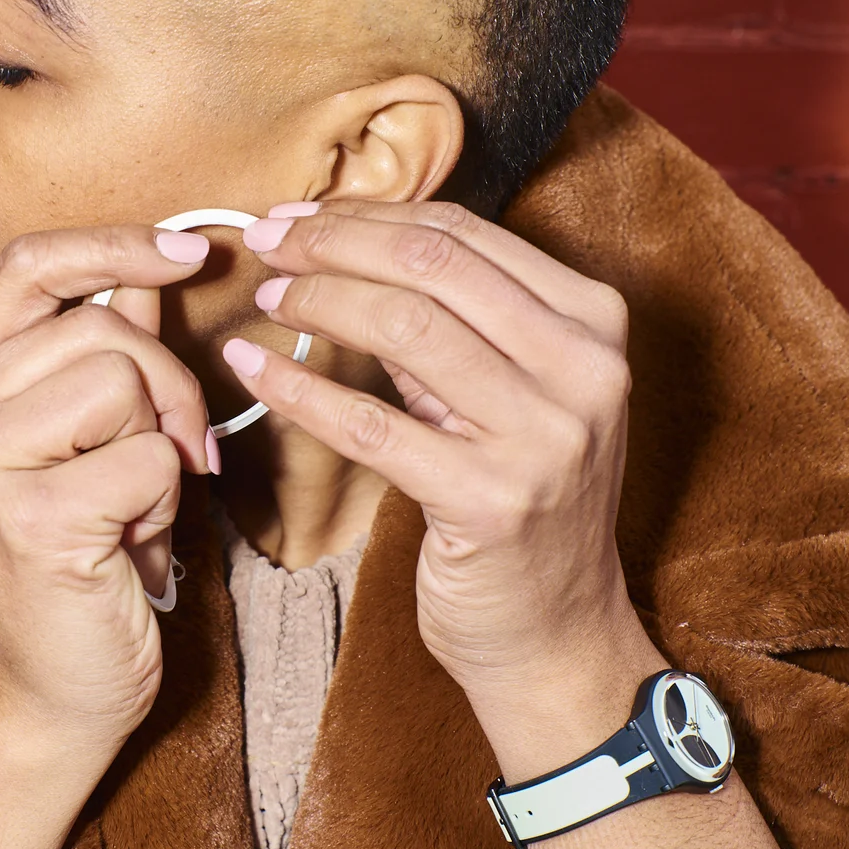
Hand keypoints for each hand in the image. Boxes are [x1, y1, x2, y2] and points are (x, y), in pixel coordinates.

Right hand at [0, 226, 212, 848]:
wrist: (56, 694)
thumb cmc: (83, 561)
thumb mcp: (90, 439)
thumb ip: (107, 347)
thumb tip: (153, 263)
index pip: (26, 267)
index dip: (113, 245)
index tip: (188, 254)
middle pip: (99, 327)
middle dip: (166, 388)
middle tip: (169, 465)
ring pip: (123, 380)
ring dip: (161, 449)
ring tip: (134, 514)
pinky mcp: (26, 520)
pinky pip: (147, 457)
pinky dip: (166, 502)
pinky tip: (135, 554)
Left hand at [231, 199, 661, 779]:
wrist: (557, 632)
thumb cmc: (523, 500)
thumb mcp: (522, 392)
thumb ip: (463, 319)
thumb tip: (350, 242)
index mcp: (595, 323)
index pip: (464, 234)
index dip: (369, 216)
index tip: (301, 218)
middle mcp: (584, 370)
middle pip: (431, 264)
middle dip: (333, 244)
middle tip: (268, 245)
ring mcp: (543, 438)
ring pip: (403, 327)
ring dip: (317, 302)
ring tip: (268, 299)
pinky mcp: (489, 502)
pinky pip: (371, 426)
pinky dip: (300, 389)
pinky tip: (254, 369)